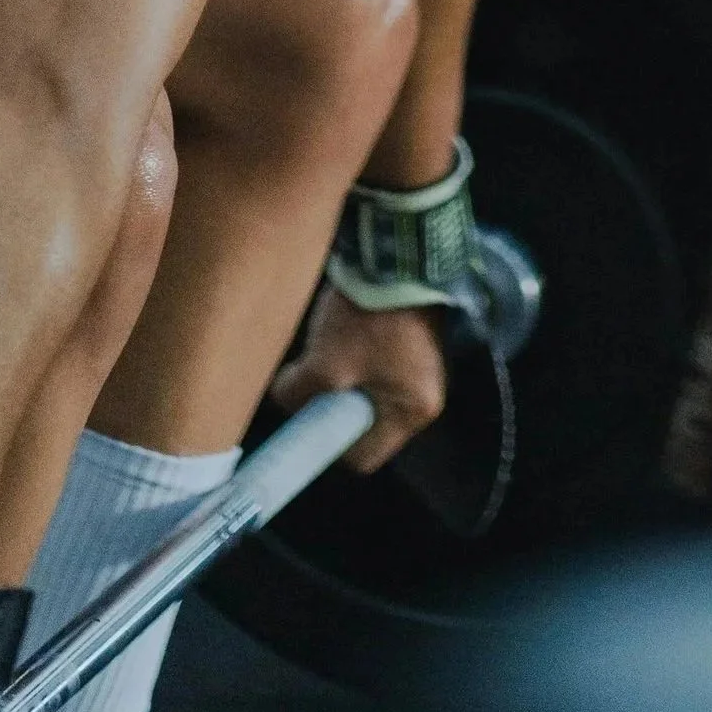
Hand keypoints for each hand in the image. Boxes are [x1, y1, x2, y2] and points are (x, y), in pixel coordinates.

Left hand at [270, 286, 447, 473]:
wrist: (395, 255)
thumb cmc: (367, 320)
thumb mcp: (323, 364)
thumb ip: (296, 395)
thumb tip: (284, 400)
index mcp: (415, 412)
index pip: (365, 457)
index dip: (328, 444)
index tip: (305, 419)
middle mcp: (427, 395)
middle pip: (366, 424)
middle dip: (333, 407)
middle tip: (311, 385)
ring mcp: (424, 366)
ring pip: (368, 392)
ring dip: (342, 378)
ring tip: (323, 352)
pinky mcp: (415, 339)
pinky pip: (378, 366)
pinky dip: (354, 357)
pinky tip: (338, 334)